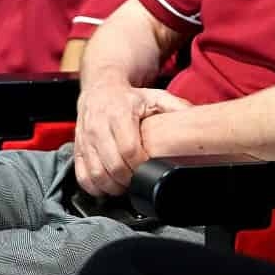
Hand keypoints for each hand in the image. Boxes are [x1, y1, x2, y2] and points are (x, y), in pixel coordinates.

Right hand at [74, 82, 189, 196]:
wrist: (101, 87)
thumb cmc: (129, 97)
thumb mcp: (155, 96)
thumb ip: (176, 107)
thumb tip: (197, 118)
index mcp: (119, 113)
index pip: (129, 148)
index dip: (141, 165)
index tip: (150, 169)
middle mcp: (98, 126)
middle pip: (113, 165)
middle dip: (128, 180)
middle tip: (139, 182)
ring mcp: (85, 138)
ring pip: (96, 174)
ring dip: (112, 187)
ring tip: (125, 186)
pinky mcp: (77, 148)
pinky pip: (82, 176)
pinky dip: (94, 187)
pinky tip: (107, 186)